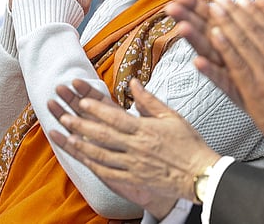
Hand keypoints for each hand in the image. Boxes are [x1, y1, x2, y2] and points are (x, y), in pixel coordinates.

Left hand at [48, 79, 219, 217]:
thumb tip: (133, 83)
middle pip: (102, 135)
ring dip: (80, 145)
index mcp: (145, 130)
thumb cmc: (189, 145)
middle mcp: (136, 147)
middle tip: (63, 115)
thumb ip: (149, 101)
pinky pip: (108, 173)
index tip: (81, 100)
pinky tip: (82, 159)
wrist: (200, 175)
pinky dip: (93, 165)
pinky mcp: (133, 180)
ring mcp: (133, 165)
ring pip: (100, 154)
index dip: (96, 109)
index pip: (115, 117)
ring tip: (65, 136)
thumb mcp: (172, 116)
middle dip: (80, 124)